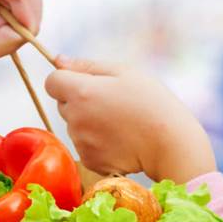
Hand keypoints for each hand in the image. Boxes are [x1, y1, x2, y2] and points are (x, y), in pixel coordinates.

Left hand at [44, 57, 216, 182]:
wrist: (170, 142)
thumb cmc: (151, 101)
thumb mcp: (125, 72)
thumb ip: (87, 65)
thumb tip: (58, 60)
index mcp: (80, 92)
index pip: (52, 82)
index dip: (67, 80)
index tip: (87, 83)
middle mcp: (75, 118)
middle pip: (63, 105)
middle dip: (79, 101)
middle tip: (112, 102)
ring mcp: (81, 142)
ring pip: (75, 126)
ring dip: (89, 122)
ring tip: (121, 122)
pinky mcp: (90, 161)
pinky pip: (85, 146)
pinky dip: (98, 143)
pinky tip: (120, 139)